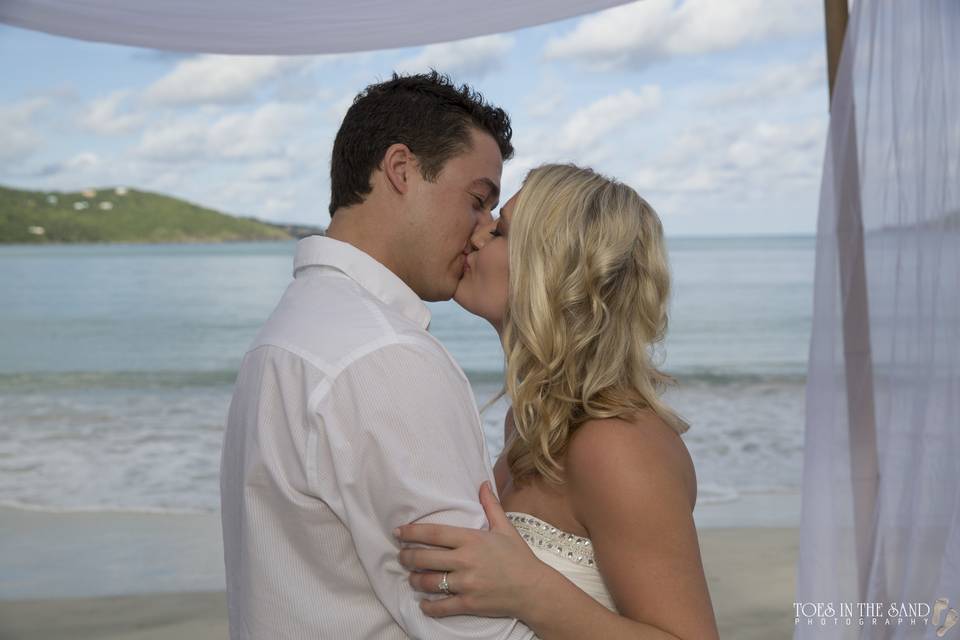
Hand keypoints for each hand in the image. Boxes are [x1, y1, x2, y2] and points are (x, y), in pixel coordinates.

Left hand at [395, 481, 547, 618]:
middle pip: (425, 558)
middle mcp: (465, 560)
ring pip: (428, 582)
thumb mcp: (505, 528)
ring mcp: (466, 584)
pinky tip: (423, 603)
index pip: (433, 533)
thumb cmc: (519, 557)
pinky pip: (441, 607)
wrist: (534, 589)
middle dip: (407, 557)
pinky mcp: (468, 603)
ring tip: (411, 577)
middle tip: (400, 556)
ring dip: (414, 580)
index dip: (411, 533)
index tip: (397, 532)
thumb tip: (483, 482)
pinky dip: (428, 606)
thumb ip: (490, 505)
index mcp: (471, 539)